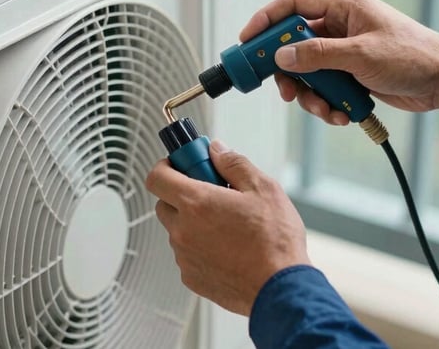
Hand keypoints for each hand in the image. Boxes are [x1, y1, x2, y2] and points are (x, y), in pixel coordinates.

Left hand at [145, 140, 310, 315]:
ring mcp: (185, 257)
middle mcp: (183, 230)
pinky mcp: (192, 278)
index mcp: (196, 203)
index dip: (167, 166)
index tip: (182, 164)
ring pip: (178, 230)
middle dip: (183, 194)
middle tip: (213, 193)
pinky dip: (201, 247)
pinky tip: (229, 248)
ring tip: (228, 226)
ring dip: (194, 223)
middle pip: (165, 203)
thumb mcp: (263, 188)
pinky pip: (187, 254)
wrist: (280, 288)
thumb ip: (234, 164)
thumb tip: (217, 150)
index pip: (157, 177)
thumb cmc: (275, 241)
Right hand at [242, 0, 438, 121]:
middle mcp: (340, 26)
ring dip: (311, 95)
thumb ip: (318, 54)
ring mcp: (344, 51)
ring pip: (307, 72)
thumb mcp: (361, 55)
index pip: (293, 5)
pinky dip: (327, 103)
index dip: (266, 20)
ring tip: (325, 109)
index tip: (247, 41)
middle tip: (285, 91)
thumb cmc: (414, 56)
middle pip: (294, 44)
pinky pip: (324, 87)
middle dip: (289, 72)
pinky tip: (342, 114)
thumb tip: (283, 56)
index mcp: (343, 7)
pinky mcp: (350, 74)